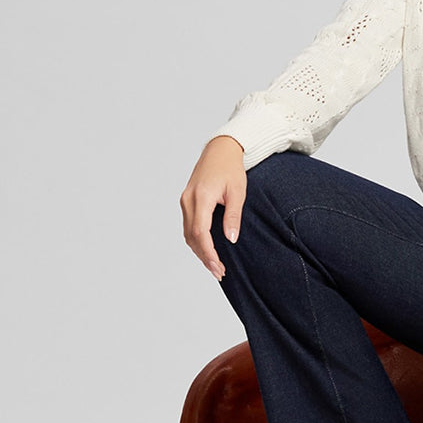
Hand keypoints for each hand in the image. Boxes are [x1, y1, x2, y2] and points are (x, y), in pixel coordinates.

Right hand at [181, 135, 246, 280]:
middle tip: (220, 272)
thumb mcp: (238, 192)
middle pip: (192, 237)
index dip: (209, 253)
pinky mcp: (186, 201)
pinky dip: (196, 241)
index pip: (200, 232)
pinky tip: (207, 250)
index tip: (219, 268)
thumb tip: (230, 239)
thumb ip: (233, 216)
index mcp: (201, 197)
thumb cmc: (231, 168)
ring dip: (200, 251)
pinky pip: (188, 226)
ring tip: (215, 266)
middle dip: (205, 257)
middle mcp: (188, 200)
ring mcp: (185, 200)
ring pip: (188, 233)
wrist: (220, 150)